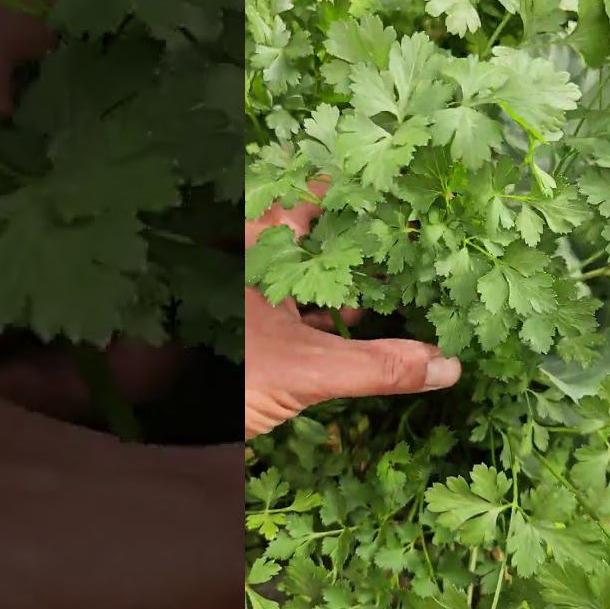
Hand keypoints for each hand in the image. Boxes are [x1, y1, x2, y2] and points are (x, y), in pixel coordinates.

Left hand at [244, 183, 461, 438]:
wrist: (162, 425)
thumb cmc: (224, 379)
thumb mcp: (309, 369)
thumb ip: (378, 365)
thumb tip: (447, 365)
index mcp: (256, 250)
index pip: (305, 197)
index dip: (344, 188)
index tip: (386, 183)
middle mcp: (246, 264)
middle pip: (305, 233)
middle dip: (349, 233)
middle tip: (397, 228)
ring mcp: (241, 298)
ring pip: (296, 272)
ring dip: (336, 272)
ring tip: (386, 270)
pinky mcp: (241, 331)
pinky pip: (289, 306)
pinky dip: (320, 308)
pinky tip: (350, 321)